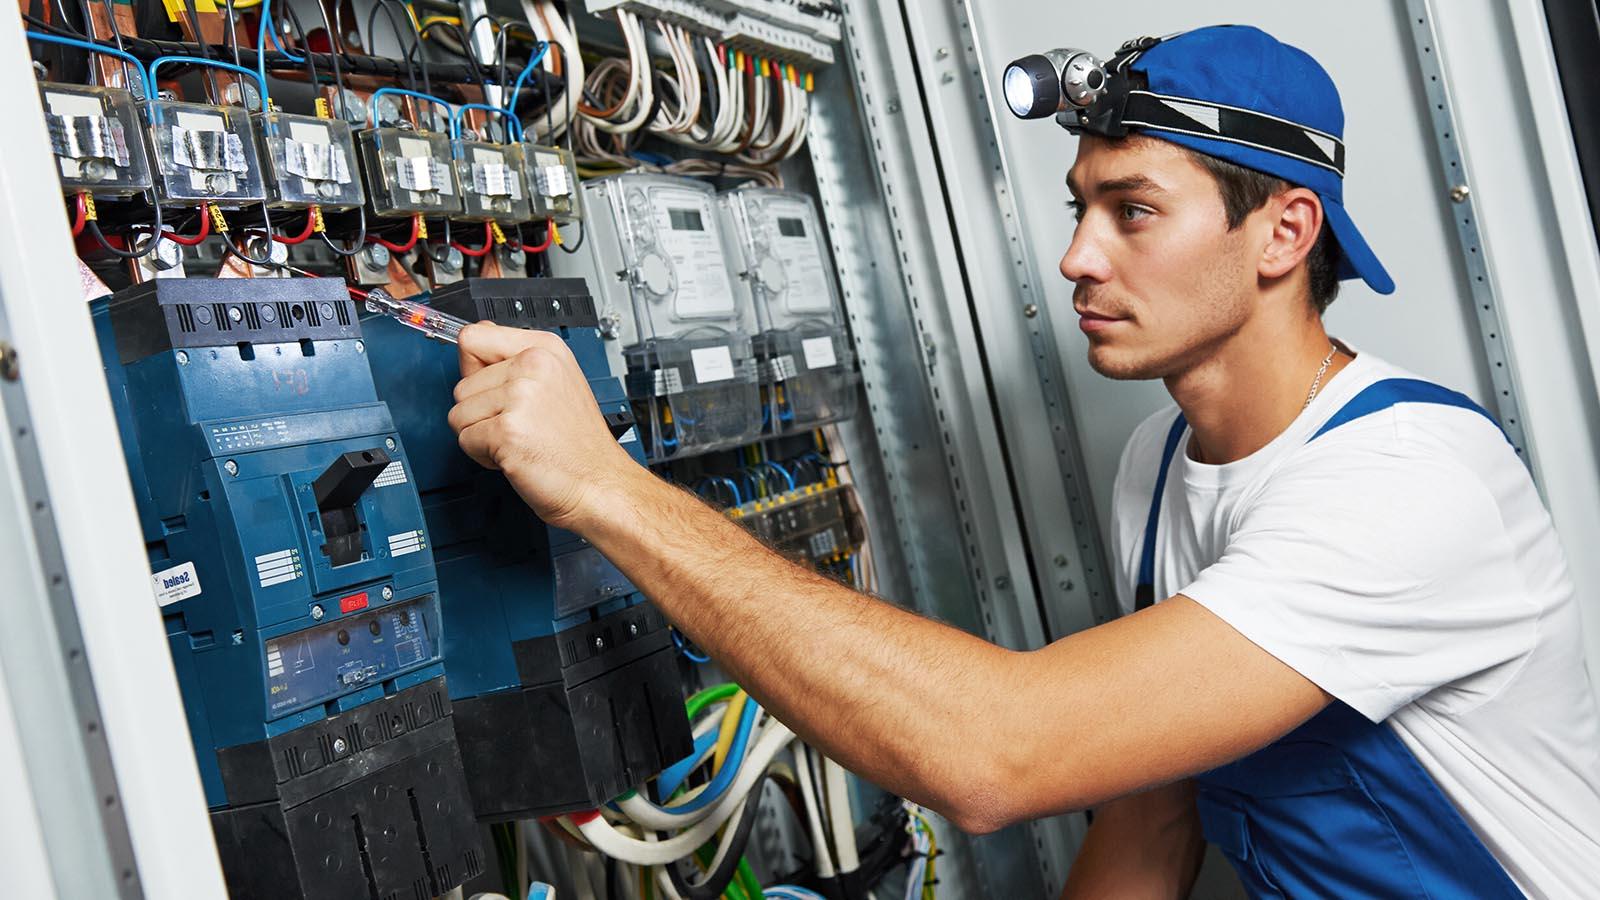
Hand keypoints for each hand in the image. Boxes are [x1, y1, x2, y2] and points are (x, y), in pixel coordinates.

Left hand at [448, 322, 642, 532]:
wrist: (600, 483)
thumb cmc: (579, 444)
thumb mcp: (558, 382)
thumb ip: (513, 359)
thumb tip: (472, 342)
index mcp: (545, 349)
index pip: (473, 337)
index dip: (471, 367)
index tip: (488, 386)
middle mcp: (534, 366)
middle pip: (462, 384)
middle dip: (481, 412)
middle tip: (520, 425)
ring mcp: (521, 397)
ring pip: (459, 414)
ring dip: (481, 435)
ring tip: (519, 440)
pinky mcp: (507, 430)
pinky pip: (465, 440)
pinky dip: (483, 456)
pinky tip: (516, 455)